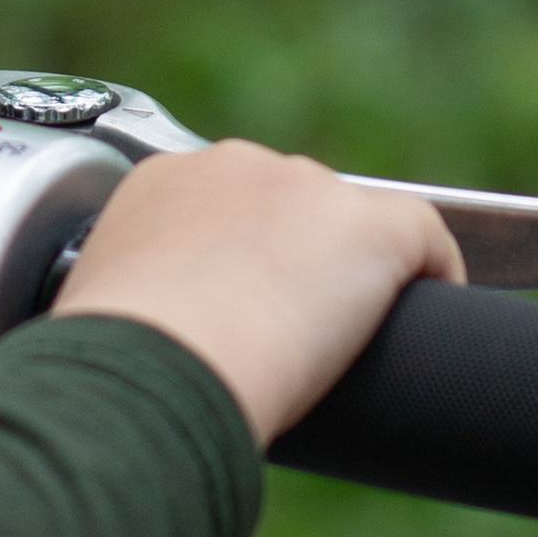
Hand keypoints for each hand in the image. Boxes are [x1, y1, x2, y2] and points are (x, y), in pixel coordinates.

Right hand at [52, 141, 464, 449]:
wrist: (157, 369)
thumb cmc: (111, 371)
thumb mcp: (103, 321)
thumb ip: (134, 315)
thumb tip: (147, 360)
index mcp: (160, 184)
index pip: (222, 207)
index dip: (241, 262)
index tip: (241, 312)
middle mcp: (234, 166)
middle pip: (292, 208)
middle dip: (296, 266)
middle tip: (290, 339)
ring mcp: (308, 190)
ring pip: (351, 226)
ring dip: (350, 278)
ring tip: (341, 348)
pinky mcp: (375, 224)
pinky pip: (425, 241)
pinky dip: (434, 280)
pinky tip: (423, 331)